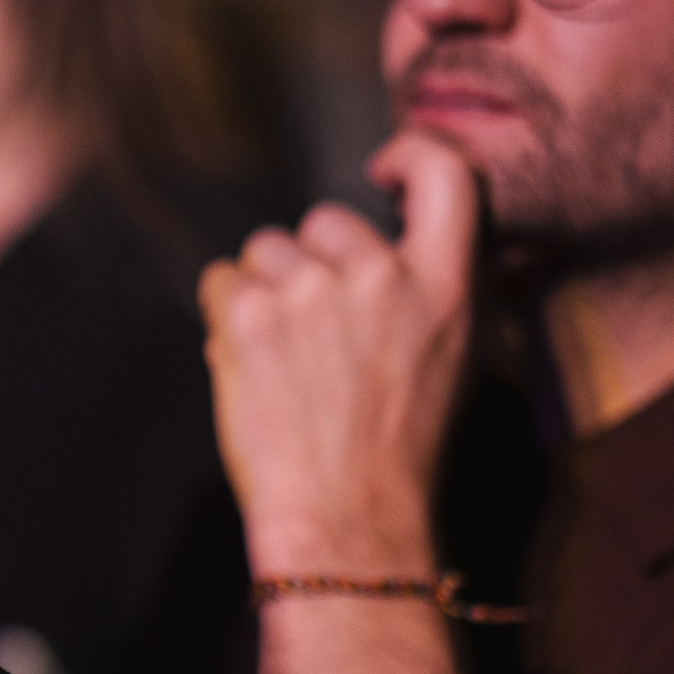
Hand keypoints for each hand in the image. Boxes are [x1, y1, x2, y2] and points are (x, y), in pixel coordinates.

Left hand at [198, 131, 480, 574]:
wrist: (348, 518)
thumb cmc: (397, 451)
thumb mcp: (453, 360)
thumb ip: (426, 291)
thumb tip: (384, 246)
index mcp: (447, 284)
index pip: (447, 175)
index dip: (411, 156)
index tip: (383, 169)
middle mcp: (381, 274)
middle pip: (323, 220)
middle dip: (310, 264)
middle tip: (318, 336)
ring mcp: (313, 291)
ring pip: (264, 251)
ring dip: (264, 292)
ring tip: (285, 360)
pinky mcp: (252, 315)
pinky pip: (220, 282)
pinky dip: (225, 316)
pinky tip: (250, 363)